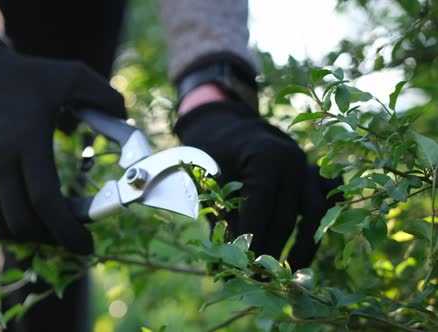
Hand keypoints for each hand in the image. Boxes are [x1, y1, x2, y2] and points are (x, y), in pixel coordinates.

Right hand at [0, 41, 124, 253]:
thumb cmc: (29, 77)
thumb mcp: (72, 76)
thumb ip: (105, 96)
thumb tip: (128, 118)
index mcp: (26, 142)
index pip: (46, 202)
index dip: (68, 231)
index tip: (87, 245)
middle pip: (22, 221)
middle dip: (51, 238)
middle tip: (73, 237)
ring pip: (0, 224)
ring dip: (29, 235)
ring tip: (52, 230)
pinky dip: (7, 224)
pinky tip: (27, 216)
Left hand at [175, 97, 340, 268]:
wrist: (228, 124)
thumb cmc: (212, 152)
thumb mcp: (208, 180)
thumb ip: (222, 217)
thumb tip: (232, 260)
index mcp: (265, 158)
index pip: (262, 210)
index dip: (255, 242)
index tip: (248, 269)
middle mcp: (293, 160)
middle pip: (288, 217)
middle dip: (274, 251)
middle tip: (262, 278)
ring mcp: (308, 164)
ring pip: (317, 213)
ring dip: (305, 246)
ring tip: (290, 272)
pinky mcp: (314, 170)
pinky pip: (328, 200)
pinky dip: (322, 223)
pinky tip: (309, 246)